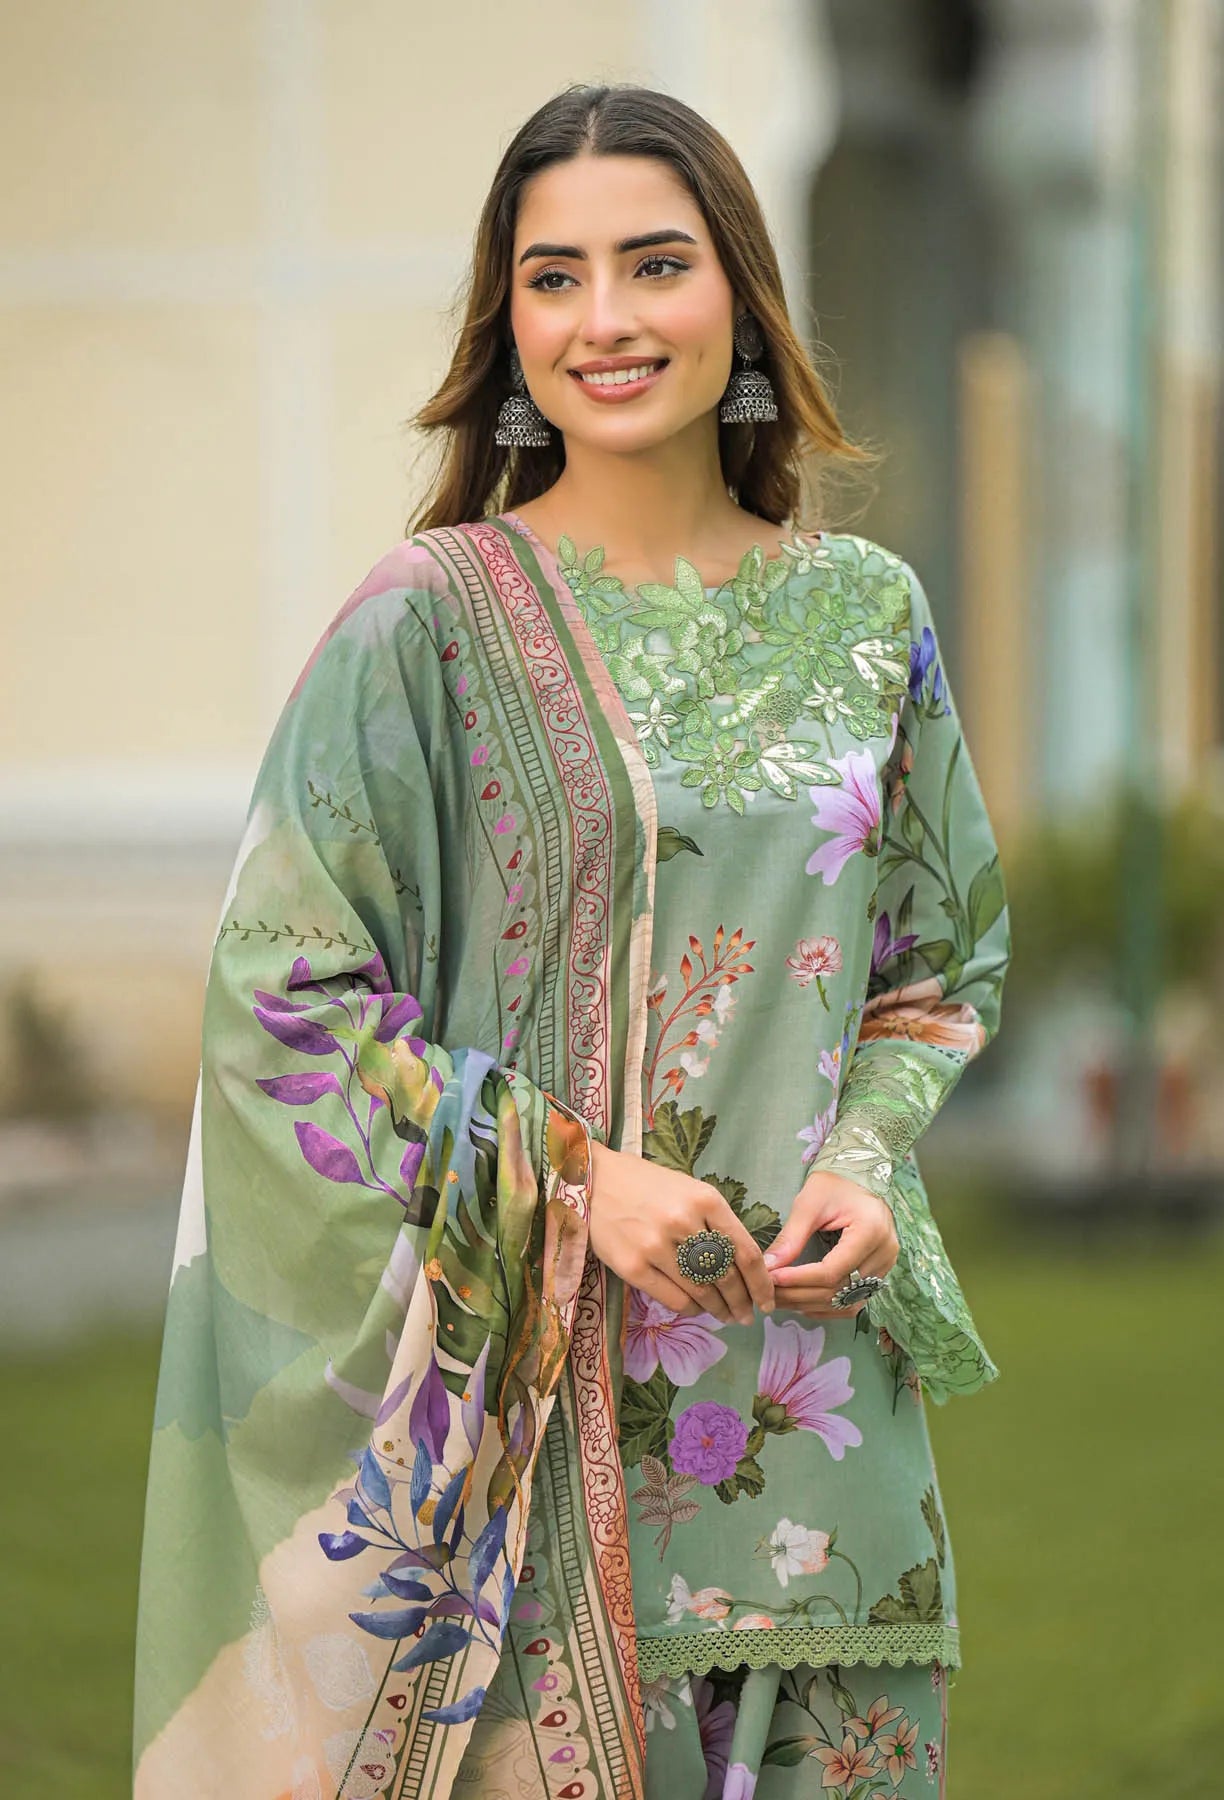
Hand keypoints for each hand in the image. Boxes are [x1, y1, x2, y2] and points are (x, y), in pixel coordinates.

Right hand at [587, 1141, 774, 1325]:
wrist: (596, 1181)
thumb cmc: (650, 1186)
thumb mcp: (691, 1191)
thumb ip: (717, 1223)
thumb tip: (744, 1267)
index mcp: (706, 1199)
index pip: (746, 1252)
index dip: (762, 1284)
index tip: (767, 1301)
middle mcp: (684, 1222)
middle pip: (727, 1276)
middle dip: (742, 1302)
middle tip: (746, 1316)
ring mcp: (656, 1246)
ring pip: (702, 1291)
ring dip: (719, 1310)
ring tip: (726, 1316)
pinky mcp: (633, 1267)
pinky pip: (674, 1299)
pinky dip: (691, 1309)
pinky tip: (697, 1309)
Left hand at [764, 1169, 898, 1319]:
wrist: (859, 1178)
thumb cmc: (835, 1184)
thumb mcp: (809, 1204)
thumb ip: (791, 1237)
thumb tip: (767, 1267)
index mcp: (871, 1231)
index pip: (832, 1270)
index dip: (799, 1279)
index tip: (771, 1278)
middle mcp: (884, 1253)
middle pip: (839, 1289)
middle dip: (799, 1295)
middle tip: (769, 1293)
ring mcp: (885, 1266)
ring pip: (846, 1301)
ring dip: (811, 1305)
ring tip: (781, 1299)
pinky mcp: (880, 1274)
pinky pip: (854, 1301)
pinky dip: (827, 1306)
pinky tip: (803, 1302)